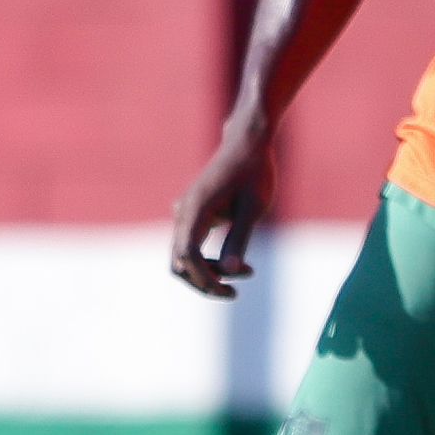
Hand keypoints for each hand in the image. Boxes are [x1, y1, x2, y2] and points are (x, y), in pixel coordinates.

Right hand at [164, 124, 268, 299]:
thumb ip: (239, 238)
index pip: (188, 256)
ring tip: (247, 271)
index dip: (205, 279)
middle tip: (237, 289)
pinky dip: (208, 258)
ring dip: (209, 271)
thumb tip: (227, 272)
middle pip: (180, 262)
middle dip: (206, 280)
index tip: (230, 291)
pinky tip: (236, 260)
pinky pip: (190, 245)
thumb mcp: (253, 207)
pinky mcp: (192, 214)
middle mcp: (184, 212)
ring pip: (184, 256)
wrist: (248, 142)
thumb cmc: (254, 172)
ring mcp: (185, 213)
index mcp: (196, 209)